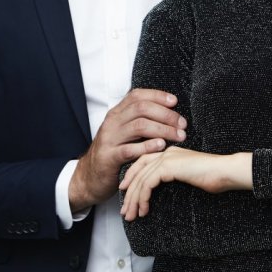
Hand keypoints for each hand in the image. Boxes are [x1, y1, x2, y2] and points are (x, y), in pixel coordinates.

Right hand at [68, 89, 185, 211]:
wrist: (89, 177)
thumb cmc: (113, 153)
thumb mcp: (123, 132)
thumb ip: (140, 121)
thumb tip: (170, 114)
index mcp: (117, 113)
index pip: (137, 95)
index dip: (157, 95)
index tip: (175, 101)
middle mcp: (112, 122)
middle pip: (141, 108)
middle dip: (166, 114)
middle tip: (182, 124)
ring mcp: (109, 139)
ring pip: (139, 126)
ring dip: (163, 130)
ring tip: (178, 136)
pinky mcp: (109, 157)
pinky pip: (130, 149)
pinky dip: (148, 146)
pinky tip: (161, 146)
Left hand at [119, 147, 251, 220]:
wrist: (226, 171)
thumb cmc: (215, 176)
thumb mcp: (190, 177)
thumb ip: (176, 178)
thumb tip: (164, 190)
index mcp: (170, 153)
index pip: (143, 162)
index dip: (132, 177)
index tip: (126, 192)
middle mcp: (166, 152)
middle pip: (138, 170)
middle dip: (129, 191)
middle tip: (125, 210)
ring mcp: (167, 158)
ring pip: (140, 179)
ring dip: (133, 199)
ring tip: (131, 215)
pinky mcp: (168, 167)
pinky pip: (147, 184)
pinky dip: (142, 198)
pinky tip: (143, 209)